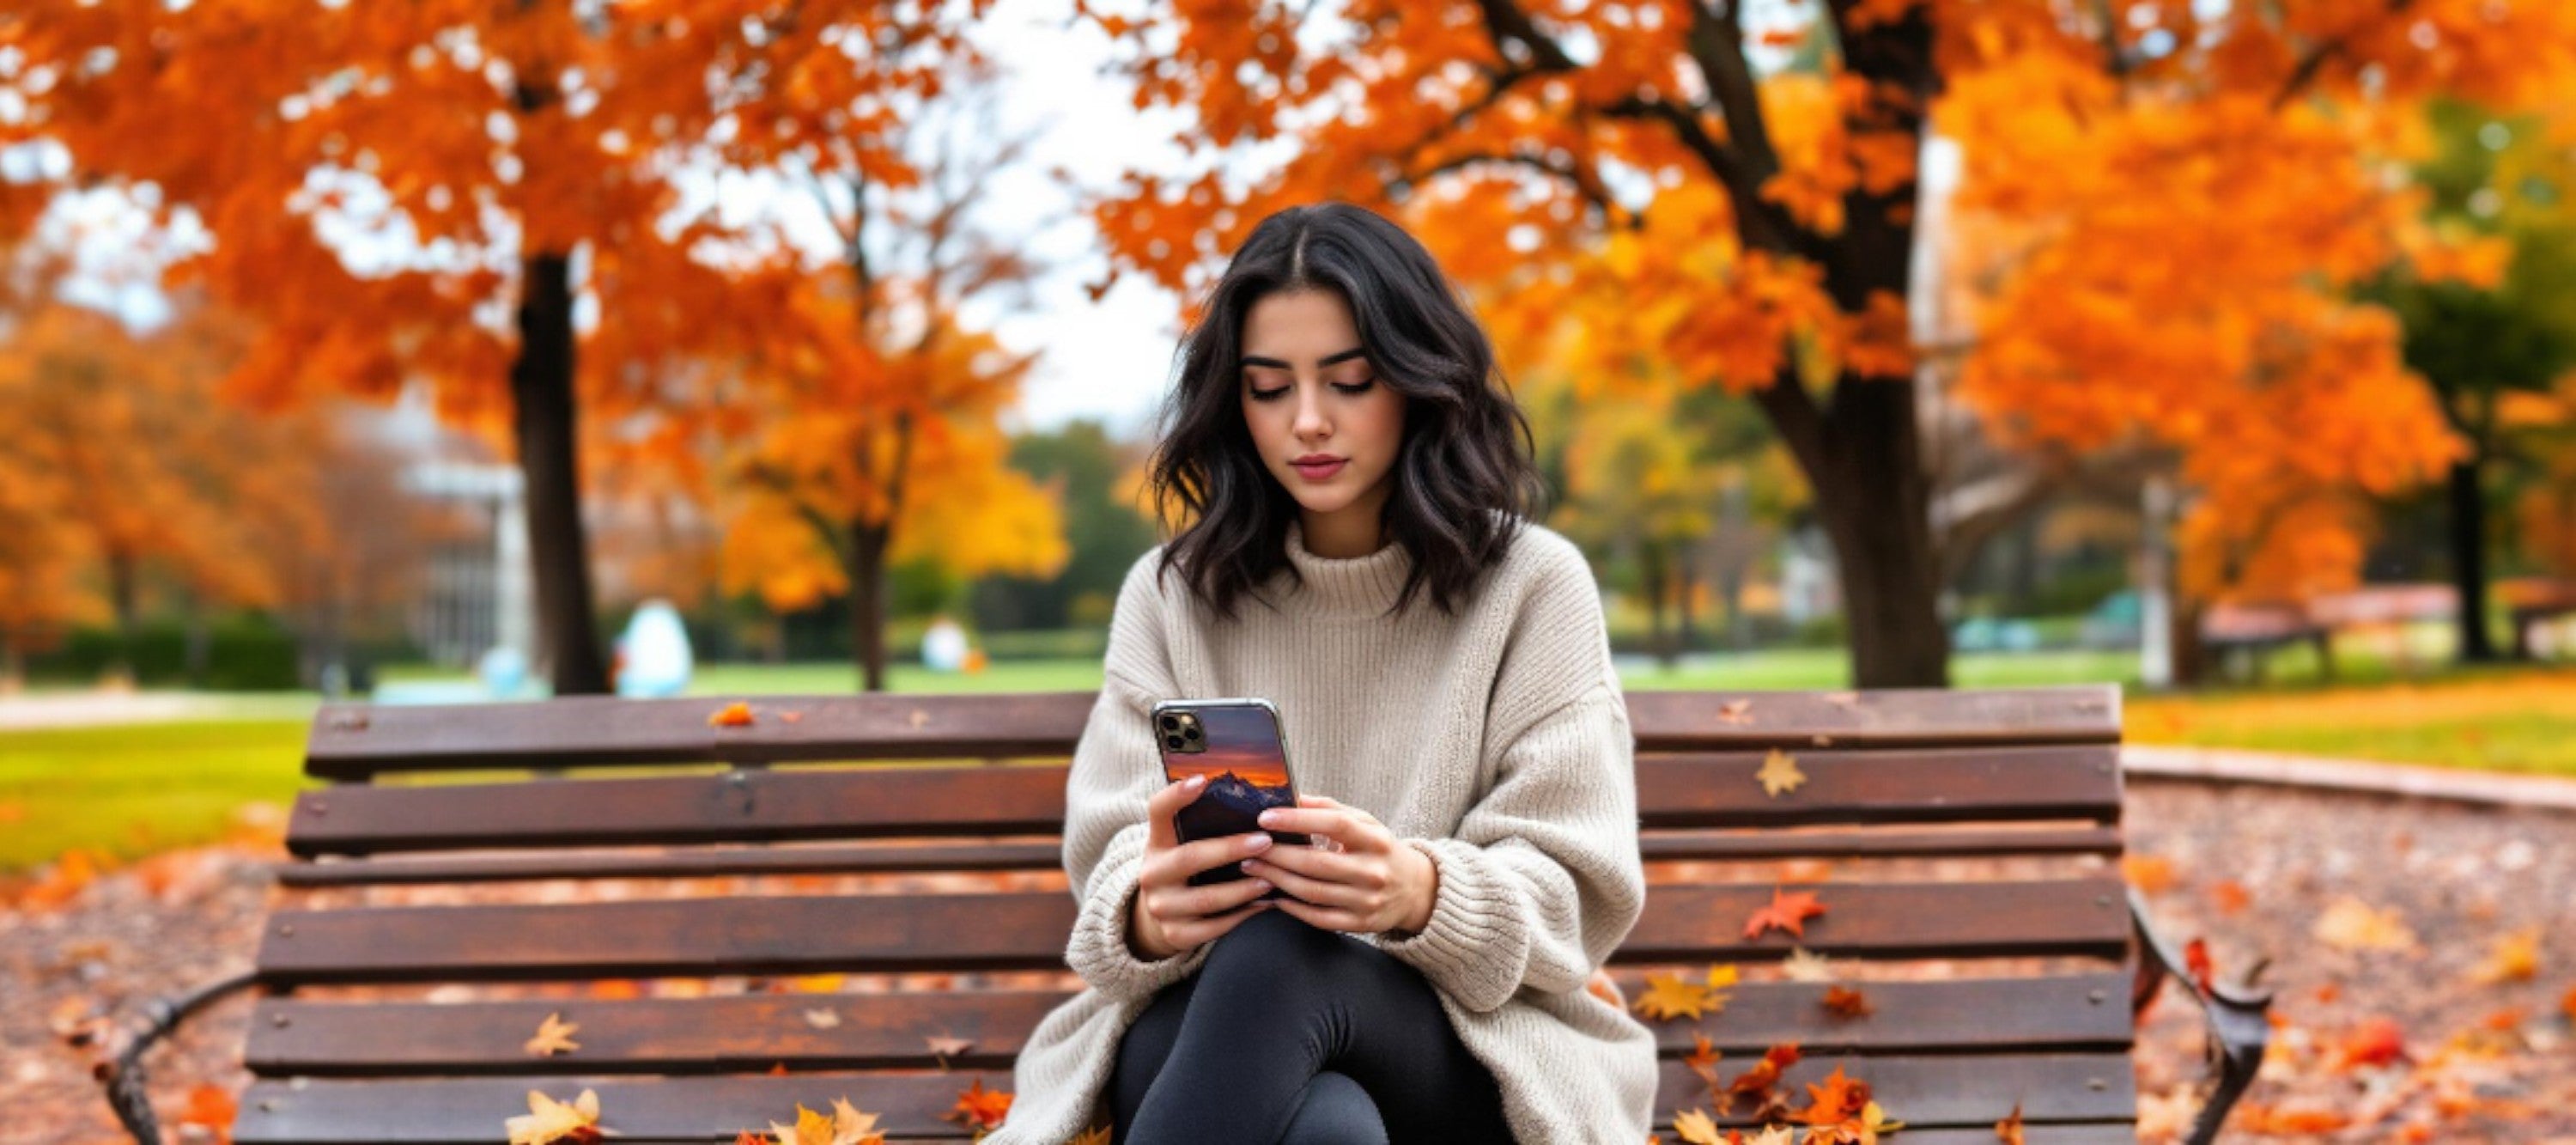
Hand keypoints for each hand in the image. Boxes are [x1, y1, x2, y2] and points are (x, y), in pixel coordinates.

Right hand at [1128, 773, 1280, 960]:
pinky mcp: (1175, 935)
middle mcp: (1153, 874)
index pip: (1158, 811)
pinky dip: (1243, 915)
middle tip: (1265, 840)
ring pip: (1207, 899)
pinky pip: (1215, 927)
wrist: (1159, 916)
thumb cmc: (1185, 868)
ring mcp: (1162, 907)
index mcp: (1156, 842)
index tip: (1202, 779)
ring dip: (1244, 889)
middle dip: (1230, 849)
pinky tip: (1264, 904)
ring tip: (1272, 878)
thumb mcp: (1182, 844)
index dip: (1177, 795)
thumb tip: (1256, 802)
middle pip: (1191, 858)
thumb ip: (1203, 826)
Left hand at [1239, 794, 1438, 936]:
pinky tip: (1273, 896)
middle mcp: (1374, 871)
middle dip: (1277, 854)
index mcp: (1376, 839)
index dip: (1298, 819)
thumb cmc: (1378, 849)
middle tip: (1249, 847)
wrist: (1414, 890)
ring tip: (1254, 867)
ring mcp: (1367, 901)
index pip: (1335, 825)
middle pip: (1316, 863)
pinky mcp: (1360, 924)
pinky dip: (1292, 908)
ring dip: (1277, 879)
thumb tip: (1290, 797)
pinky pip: (1318, 918)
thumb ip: (1328, 809)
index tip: (1266, 817)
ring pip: (1312, 892)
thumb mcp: (1364, 823)